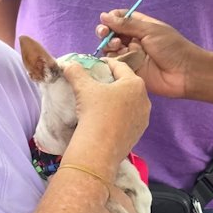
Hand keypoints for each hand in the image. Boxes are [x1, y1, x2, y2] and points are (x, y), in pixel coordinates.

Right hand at [62, 58, 150, 172]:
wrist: (99, 148)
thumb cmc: (95, 112)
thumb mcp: (83, 88)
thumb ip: (76, 72)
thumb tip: (68, 64)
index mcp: (135, 84)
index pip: (120, 66)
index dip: (106, 63)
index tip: (96, 64)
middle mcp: (144, 99)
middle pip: (127, 84)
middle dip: (113, 81)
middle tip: (97, 82)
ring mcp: (144, 118)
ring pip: (129, 102)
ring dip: (118, 99)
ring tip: (102, 102)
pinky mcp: (139, 133)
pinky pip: (129, 118)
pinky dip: (119, 115)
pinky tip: (107, 118)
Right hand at [96, 10, 202, 98]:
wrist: (185, 73)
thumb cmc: (172, 48)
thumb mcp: (150, 30)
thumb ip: (127, 24)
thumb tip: (104, 15)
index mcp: (141, 27)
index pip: (120, 18)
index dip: (111, 18)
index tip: (107, 20)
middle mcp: (134, 40)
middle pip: (112, 33)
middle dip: (105, 32)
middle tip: (104, 33)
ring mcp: (131, 56)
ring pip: (110, 49)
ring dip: (108, 45)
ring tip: (116, 45)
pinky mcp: (130, 71)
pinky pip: (114, 64)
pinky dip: (110, 60)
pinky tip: (115, 58)